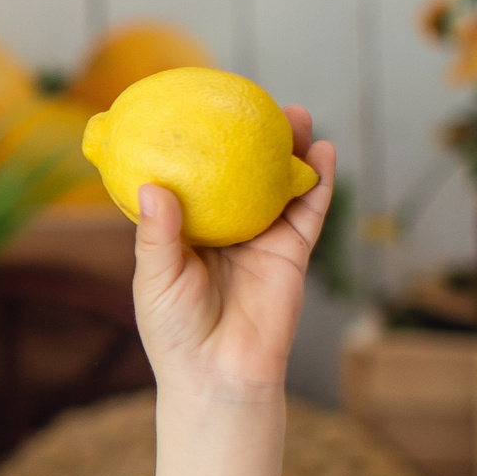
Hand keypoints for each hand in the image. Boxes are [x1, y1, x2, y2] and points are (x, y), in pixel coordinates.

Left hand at [132, 109, 334, 403]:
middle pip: (241, 173)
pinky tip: (322, 153)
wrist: (217, 375)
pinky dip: (318, 182)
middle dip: (250, 138)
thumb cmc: (174, 332)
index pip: (193, 178)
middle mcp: (226, 228)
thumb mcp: (155, 280)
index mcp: (188, 230)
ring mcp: (260, 238)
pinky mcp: (291, 254)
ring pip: (279, 185)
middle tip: (255, 100)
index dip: (197, 145)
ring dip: (290, 149)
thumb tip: (154, 186)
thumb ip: (157, 236)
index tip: (197, 107)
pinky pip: (309, 212)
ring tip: (295, 116)